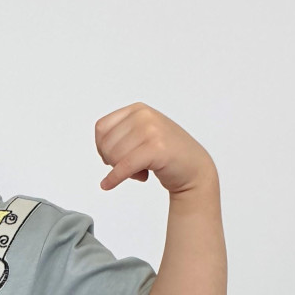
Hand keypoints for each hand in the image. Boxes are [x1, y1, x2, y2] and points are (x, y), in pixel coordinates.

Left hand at [95, 104, 215, 195]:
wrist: (194, 168)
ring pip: (114, 156)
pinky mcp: (155, 149)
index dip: (102, 147)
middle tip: (132, 167)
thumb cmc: (166, 154)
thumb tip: (100, 146)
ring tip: (140, 171)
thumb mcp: (142, 133)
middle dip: (114, 161)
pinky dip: (113, 178)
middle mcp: (144, 116)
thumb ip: (122, 133)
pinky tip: (107, 185)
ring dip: (122, 171)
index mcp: (138, 109)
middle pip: (106, 144)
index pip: (101, 128)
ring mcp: (151, 130)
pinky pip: (124, 167)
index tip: (114, 158)